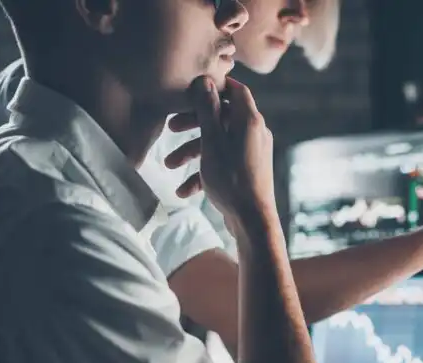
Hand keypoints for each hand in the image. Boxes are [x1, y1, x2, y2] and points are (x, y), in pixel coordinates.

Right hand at [169, 77, 275, 224]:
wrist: (252, 221)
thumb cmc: (231, 180)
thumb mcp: (212, 141)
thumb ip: (208, 110)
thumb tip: (205, 80)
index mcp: (250, 121)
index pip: (236, 90)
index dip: (214, 86)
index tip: (191, 89)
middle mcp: (255, 134)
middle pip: (221, 117)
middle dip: (194, 122)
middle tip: (170, 127)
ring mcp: (252, 153)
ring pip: (218, 142)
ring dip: (192, 152)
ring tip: (167, 165)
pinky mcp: (247, 171)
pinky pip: (223, 163)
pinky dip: (204, 173)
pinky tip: (184, 192)